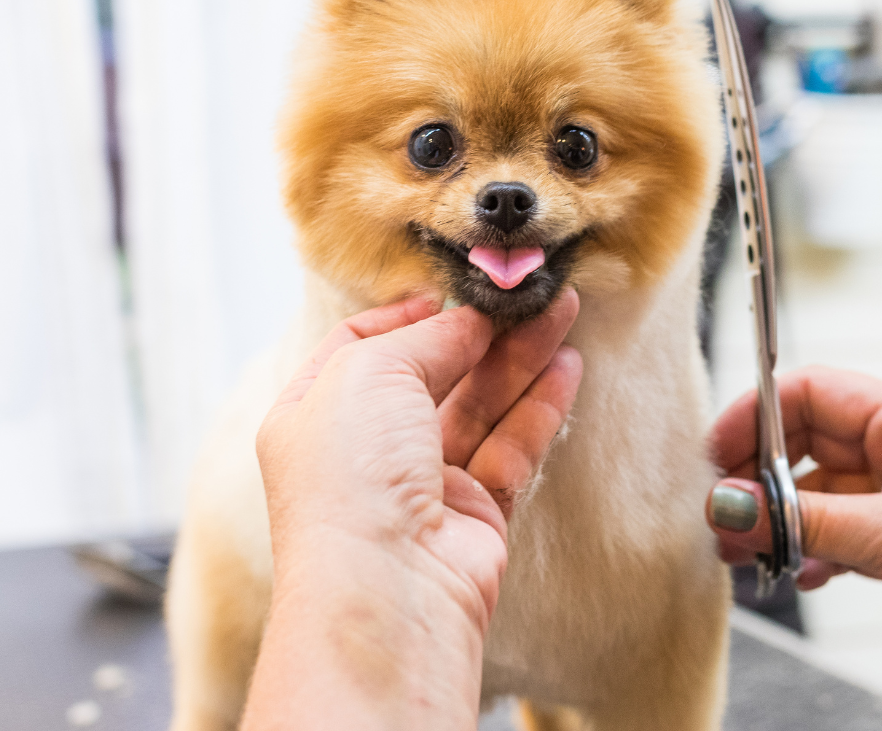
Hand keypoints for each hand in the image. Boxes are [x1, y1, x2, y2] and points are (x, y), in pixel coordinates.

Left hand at [244, 291, 580, 730]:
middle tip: (532, 294)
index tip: (452, 289)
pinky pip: (510, 449)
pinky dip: (539, 408)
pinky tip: (567, 368)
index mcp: (314, 413)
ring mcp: (419, 484)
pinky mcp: (472, 514)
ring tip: (564, 311)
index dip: (406, 315)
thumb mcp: (370, 373)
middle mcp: (364, 449)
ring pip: (479, 407)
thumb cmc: (351, 478)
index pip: (359, 347)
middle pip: (432, 373)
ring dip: (521, 359)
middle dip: (481, 331)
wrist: (387, 593)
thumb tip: (467, 319)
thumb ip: (424, 338)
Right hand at [707, 366, 881, 697]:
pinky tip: (798, 575)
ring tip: (746, 552)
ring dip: (778, 519)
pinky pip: (835, 529)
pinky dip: (809, 548)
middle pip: (804, 441)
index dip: (756, 416)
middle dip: (759, 477)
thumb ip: (802, 519)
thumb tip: (732, 506)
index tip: (718, 455)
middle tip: (725, 515)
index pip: (810, 392)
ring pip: (815, 490)